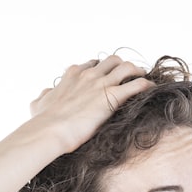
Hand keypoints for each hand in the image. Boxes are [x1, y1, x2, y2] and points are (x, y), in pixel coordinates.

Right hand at [28, 55, 152, 151]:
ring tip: (144, 78)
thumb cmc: (43, 121)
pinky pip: (136, 84)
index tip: (108, 76)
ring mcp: (100, 84)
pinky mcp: (111, 96)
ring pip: (126, 66)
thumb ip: (44, 95)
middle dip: (123, 66)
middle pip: (112, 60)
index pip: (91, 64)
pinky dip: (147, 84)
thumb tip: (45, 93)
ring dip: (138, 71)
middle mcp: (88, 75)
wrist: (49, 131)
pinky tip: (153, 89)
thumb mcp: (39, 103)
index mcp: (72, 75)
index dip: (102, 69)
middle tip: (131, 75)